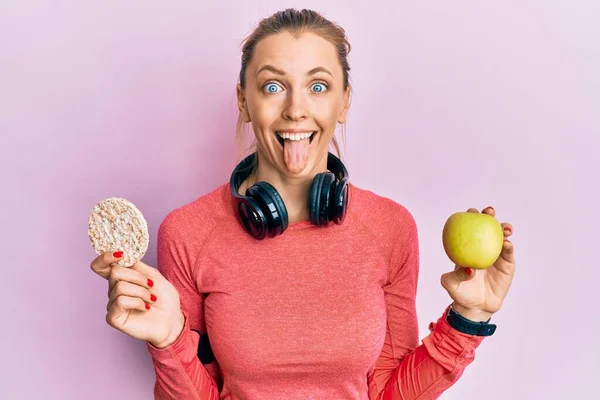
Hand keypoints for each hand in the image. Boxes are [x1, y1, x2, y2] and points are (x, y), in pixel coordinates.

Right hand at [90, 251, 184, 347]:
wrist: (172, 319)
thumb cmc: (165, 299)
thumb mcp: (153, 276)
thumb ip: (136, 266)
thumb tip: (122, 254)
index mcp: (122, 279)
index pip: (101, 266)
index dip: (105, 257)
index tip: (121, 253)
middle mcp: (114, 291)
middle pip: (115, 272)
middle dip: (137, 277)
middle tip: (151, 285)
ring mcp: (112, 304)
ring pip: (120, 287)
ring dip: (142, 291)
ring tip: (151, 299)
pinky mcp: (113, 318)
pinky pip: (121, 301)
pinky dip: (137, 302)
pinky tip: (145, 308)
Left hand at [440, 206, 515, 321]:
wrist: (476, 307)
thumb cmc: (460, 293)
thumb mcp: (451, 284)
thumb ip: (455, 276)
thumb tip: (468, 268)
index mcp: (467, 247)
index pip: (468, 228)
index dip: (470, 217)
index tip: (470, 212)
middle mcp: (482, 247)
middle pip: (487, 227)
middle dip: (488, 215)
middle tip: (489, 212)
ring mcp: (496, 254)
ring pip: (501, 237)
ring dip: (504, 228)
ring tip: (504, 227)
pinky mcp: (507, 264)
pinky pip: (509, 253)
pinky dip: (509, 246)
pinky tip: (507, 243)